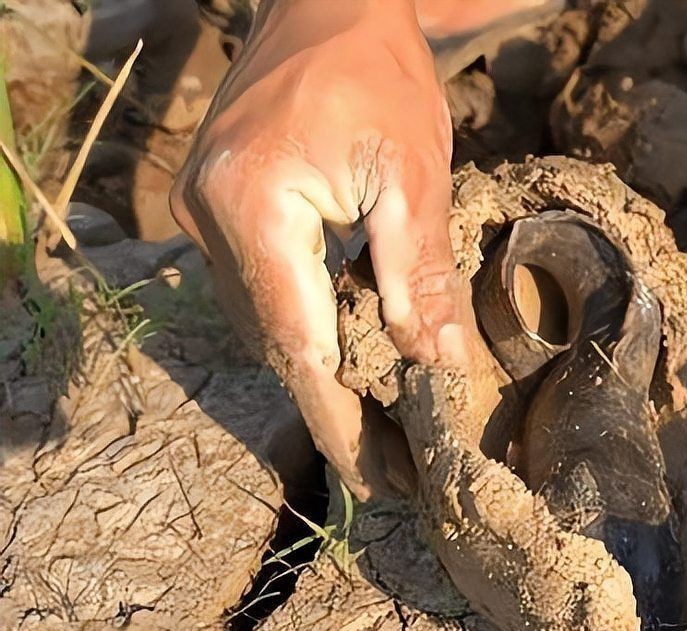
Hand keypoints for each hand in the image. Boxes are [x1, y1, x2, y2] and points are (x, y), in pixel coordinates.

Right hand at [171, 0, 471, 499]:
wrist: (328, 1)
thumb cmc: (376, 71)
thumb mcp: (413, 173)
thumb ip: (418, 274)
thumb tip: (437, 365)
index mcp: (252, 206)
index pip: (297, 342)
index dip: (338, 418)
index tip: (374, 478)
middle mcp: (207, 216)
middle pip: (275, 340)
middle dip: (334, 405)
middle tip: (389, 467)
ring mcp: (201, 211)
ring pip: (264, 320)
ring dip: (321, 370)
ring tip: (379, 426)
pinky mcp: (215, 204)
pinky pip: (260, 287)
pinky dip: (306, 325)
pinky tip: (349, 354)